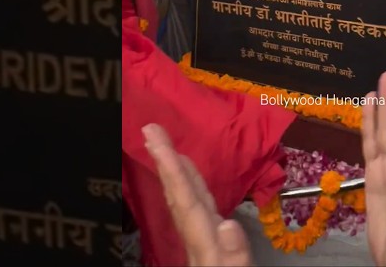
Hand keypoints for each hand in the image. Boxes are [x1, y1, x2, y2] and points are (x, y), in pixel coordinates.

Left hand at [142, 123, 252, 266]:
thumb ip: (233, 258)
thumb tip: (228, 224)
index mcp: (204, 246)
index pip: (185, 201)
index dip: (170, 168)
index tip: (153, 138)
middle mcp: (200, 243)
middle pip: (181, 199)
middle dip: (167, 165)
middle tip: (151, 131)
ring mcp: (204, 248)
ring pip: (188, 207)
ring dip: (178, 177)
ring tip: (170, 151)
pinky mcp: (212, 254)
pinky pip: (200, 217)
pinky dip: (195, 197)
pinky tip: (195, 190)